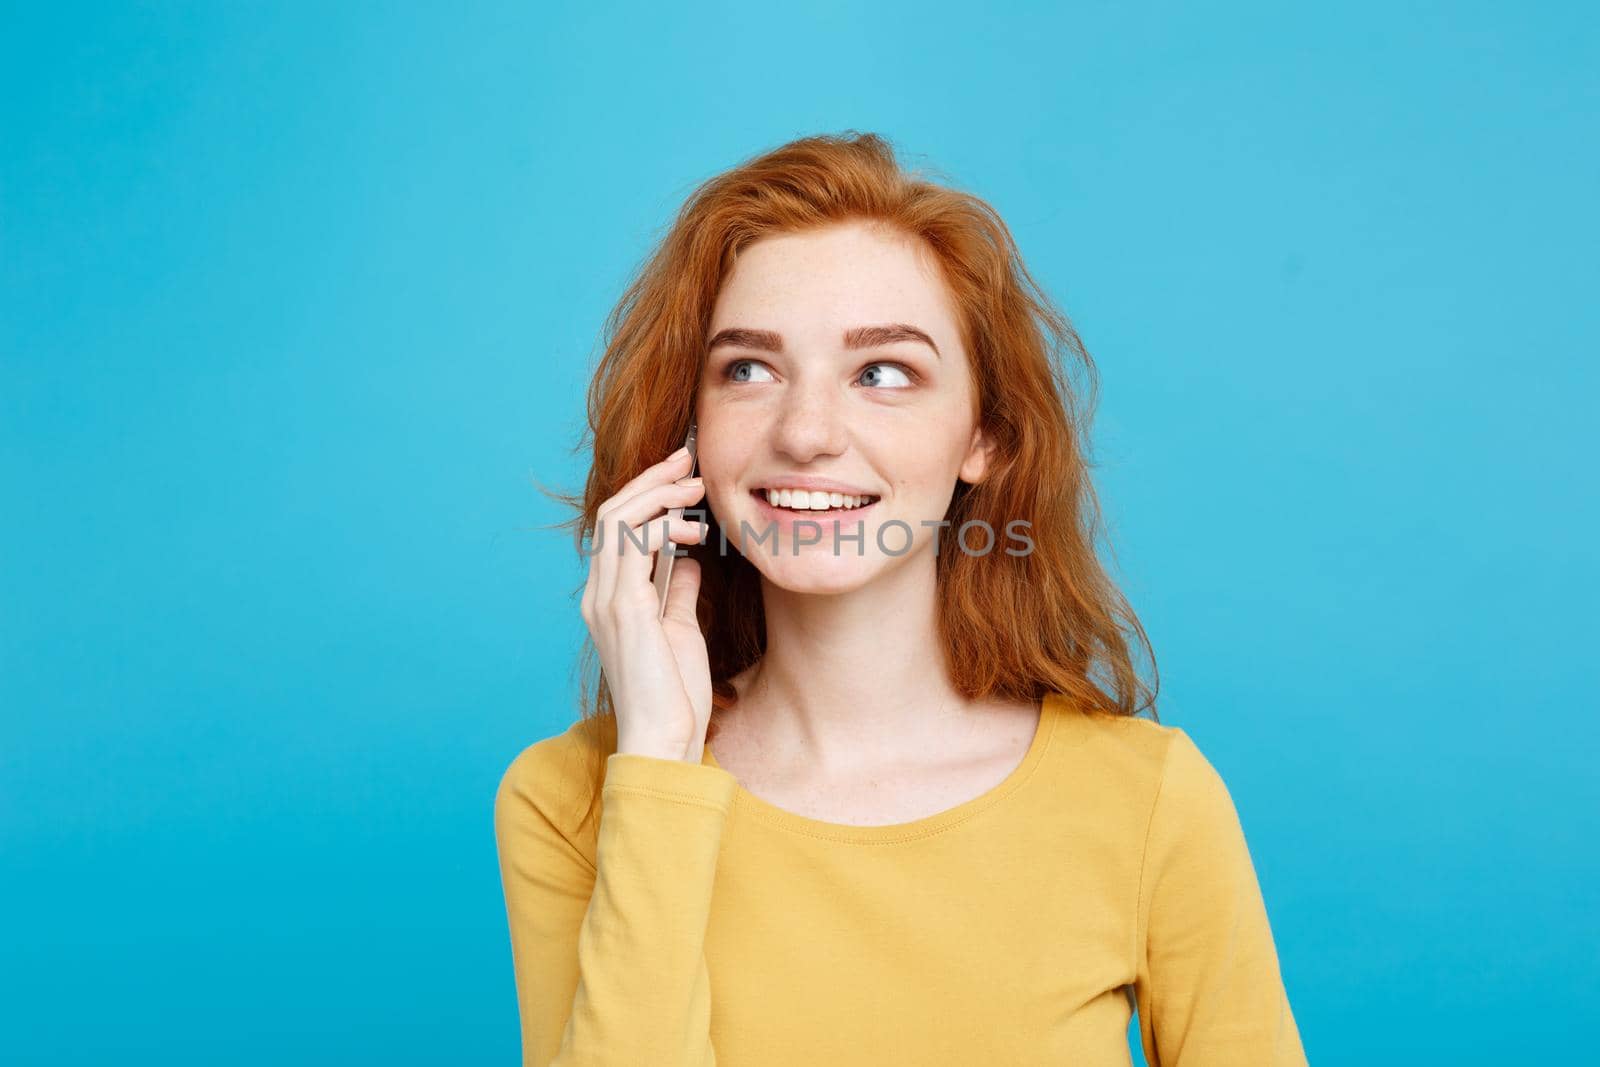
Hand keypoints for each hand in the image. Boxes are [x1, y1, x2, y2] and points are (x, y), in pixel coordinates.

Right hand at [580, 445, 709, 759]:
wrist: (664, 739)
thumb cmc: (674, 695)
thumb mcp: (681, 630)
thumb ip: (677, 593)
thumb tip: (686, 561)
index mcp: (610, 599)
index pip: (618, 530)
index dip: (648, 495)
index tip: (683, 477)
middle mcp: (600, 595)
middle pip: (614, 514)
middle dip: (651, 481)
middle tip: (688, 460)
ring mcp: (606, 601)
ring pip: (619, 521)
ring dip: (659, 495)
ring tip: (696, 486)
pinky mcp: (623, 610)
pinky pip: (634, 547)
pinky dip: (662, 525)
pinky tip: (692, 529)